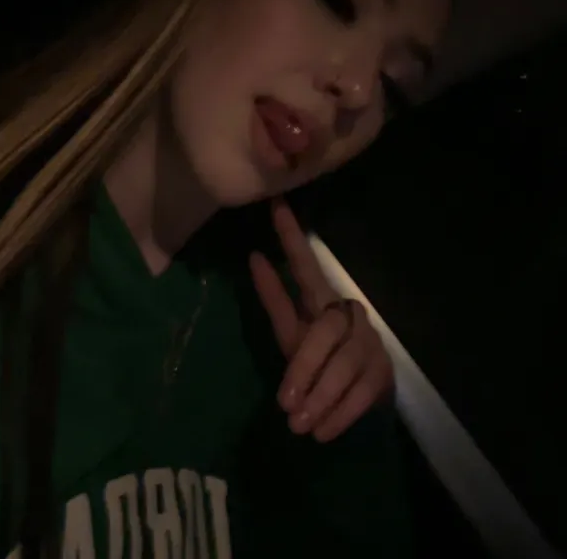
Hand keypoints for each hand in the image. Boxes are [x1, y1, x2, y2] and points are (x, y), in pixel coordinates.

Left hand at [249, 199, 393, 442]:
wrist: (354, 400)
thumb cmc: (315, 359)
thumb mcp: (291, 332)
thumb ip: (275, 298)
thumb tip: (253, 257)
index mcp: (323, 300)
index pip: (308, 266)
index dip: (292, 239)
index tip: (275, 205)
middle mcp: (350, 315)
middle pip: (326, 332)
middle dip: (305, 368)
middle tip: (284, 405)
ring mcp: (370, 343)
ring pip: (346, 365)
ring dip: (322, 397)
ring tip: (297, 425)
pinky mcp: (384, 374)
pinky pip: (364, 393)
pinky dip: (341, 414)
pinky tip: (322, 432)